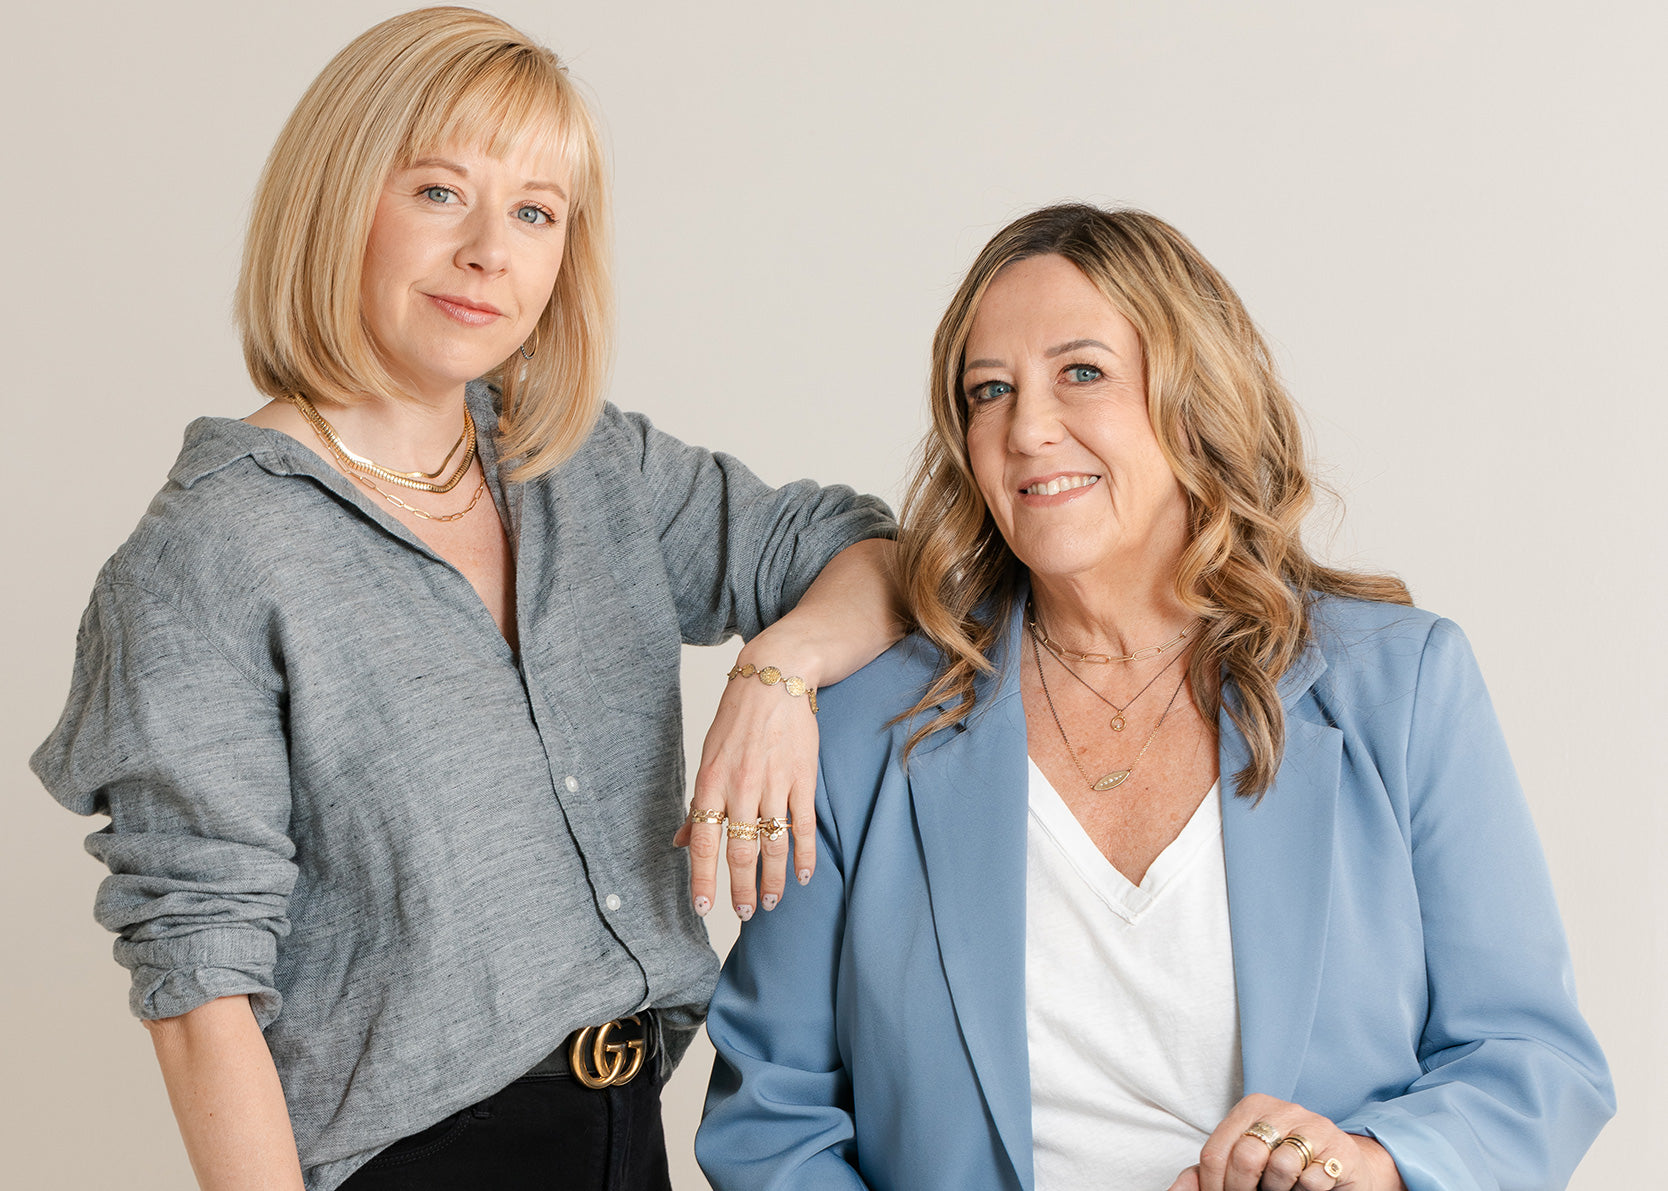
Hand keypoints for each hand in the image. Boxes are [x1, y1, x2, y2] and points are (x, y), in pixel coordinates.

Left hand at [673, 636, 819, 919]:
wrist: (774, 679)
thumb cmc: (737, 719)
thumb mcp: (707, 757)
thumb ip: (699, 803)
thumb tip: (682, 841)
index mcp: (711, 782)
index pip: (704, 841)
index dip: (703, 878)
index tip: (704, 908)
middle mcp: (741, 786)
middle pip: (739, 850)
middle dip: (741, 888)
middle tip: (745, 914)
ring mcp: (774, 784)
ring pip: (773, 844)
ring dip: (773, 879)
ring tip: (772, 902)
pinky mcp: (803, 778)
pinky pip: (803, 826)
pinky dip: (804, 855)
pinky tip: (803, 876)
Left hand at [1167, 1094, 1404, 1190]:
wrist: (1343, 1164)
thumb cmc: (1284, 1165)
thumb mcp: (1243, 1165)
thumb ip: (1206, 1175)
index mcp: (1252, 1108)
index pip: (1215, 1152)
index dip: (1213, 1186)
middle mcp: (1282, 1109)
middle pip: (1245, 1157)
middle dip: (1241, 1189)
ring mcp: (1314, 1125)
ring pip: (1280, 1167)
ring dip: (1278, 1190)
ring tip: (1282, 1189)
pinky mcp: (1340, 1149)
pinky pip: (1311, 1179)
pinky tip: (1307, 1186)